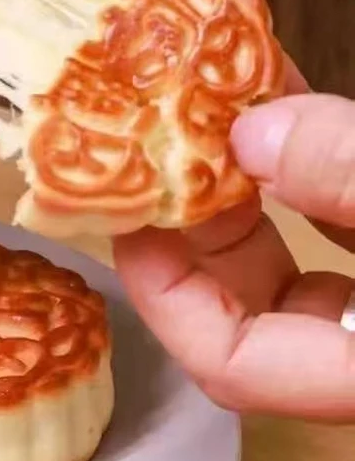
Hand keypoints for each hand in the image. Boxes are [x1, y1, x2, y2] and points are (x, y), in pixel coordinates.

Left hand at [113, 59, 354, 420]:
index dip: (161, 287)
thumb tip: (252, 137)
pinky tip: (284, 98)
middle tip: (159, 132)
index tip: (129, 203)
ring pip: (290, 258)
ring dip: (247, 179)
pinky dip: (307, 168)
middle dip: (195, 212)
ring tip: (214, 95)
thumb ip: (354, 177)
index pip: (230, 364)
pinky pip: (336, 224)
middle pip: (244, 304)